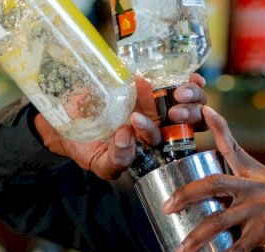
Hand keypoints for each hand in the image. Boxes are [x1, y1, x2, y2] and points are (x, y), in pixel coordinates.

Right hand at [35, 74, 208, 178]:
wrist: (71, 117)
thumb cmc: (87, 146)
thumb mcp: (100, 161)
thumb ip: (117, 159)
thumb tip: (126, 137)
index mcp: (157, 146)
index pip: (177, 144)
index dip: (175, 137)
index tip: (150, 125)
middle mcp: (164, 125)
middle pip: (193, 121)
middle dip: (190, 115)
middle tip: (173, 113)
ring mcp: (161, 102)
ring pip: (192, 101)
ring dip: (192, 97)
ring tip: (178, 93)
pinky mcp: (154, 81)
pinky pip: (182, 80)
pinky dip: (191, 80)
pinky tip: (191, 78)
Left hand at [161, 104, 264, 251]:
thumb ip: (245, 197)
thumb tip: (209, 201)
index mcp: (259, 177)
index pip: (234, 147)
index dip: (218, 127)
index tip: (202, 110)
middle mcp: (261, 186)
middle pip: (213, 182)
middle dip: (184, 194)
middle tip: (166, 208)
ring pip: (218, 219)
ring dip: (195, 239)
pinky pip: (236, 248)